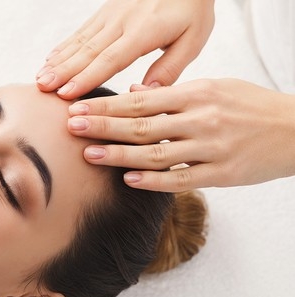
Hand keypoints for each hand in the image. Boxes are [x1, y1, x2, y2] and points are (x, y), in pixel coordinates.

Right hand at [36, 0, 214, 99]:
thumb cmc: (192, 8)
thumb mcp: (193, 38)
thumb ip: (170, 68)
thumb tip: (144, 93)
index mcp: (145, 32)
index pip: (111, 59)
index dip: (87, 77)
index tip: (67, 93)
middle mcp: (122, 22)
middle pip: (88, 51)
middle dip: (63, 72)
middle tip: (43, 88)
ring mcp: (110, 15)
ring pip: (79, 41)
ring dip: (58, 61)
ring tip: (40, 78)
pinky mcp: (105, 11)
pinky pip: (80, 31)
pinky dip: (63, 46)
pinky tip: (49, 59)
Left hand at [66, 79, 294, 191]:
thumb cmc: (250, 107)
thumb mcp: (215, 88)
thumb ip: (174, 94)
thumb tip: (135, 94)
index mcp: (197, 94)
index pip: (141, 101)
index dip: (107, 106)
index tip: (79, 108)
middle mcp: (202, 120)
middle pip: (142, 126)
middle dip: (104, 127)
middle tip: (72, 128)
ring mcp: (212, 148)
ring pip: (156, 154)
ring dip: (119, 155)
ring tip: (90, 155)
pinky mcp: (222, 174)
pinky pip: (181, 179)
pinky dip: (153, 181)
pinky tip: (128, 180)